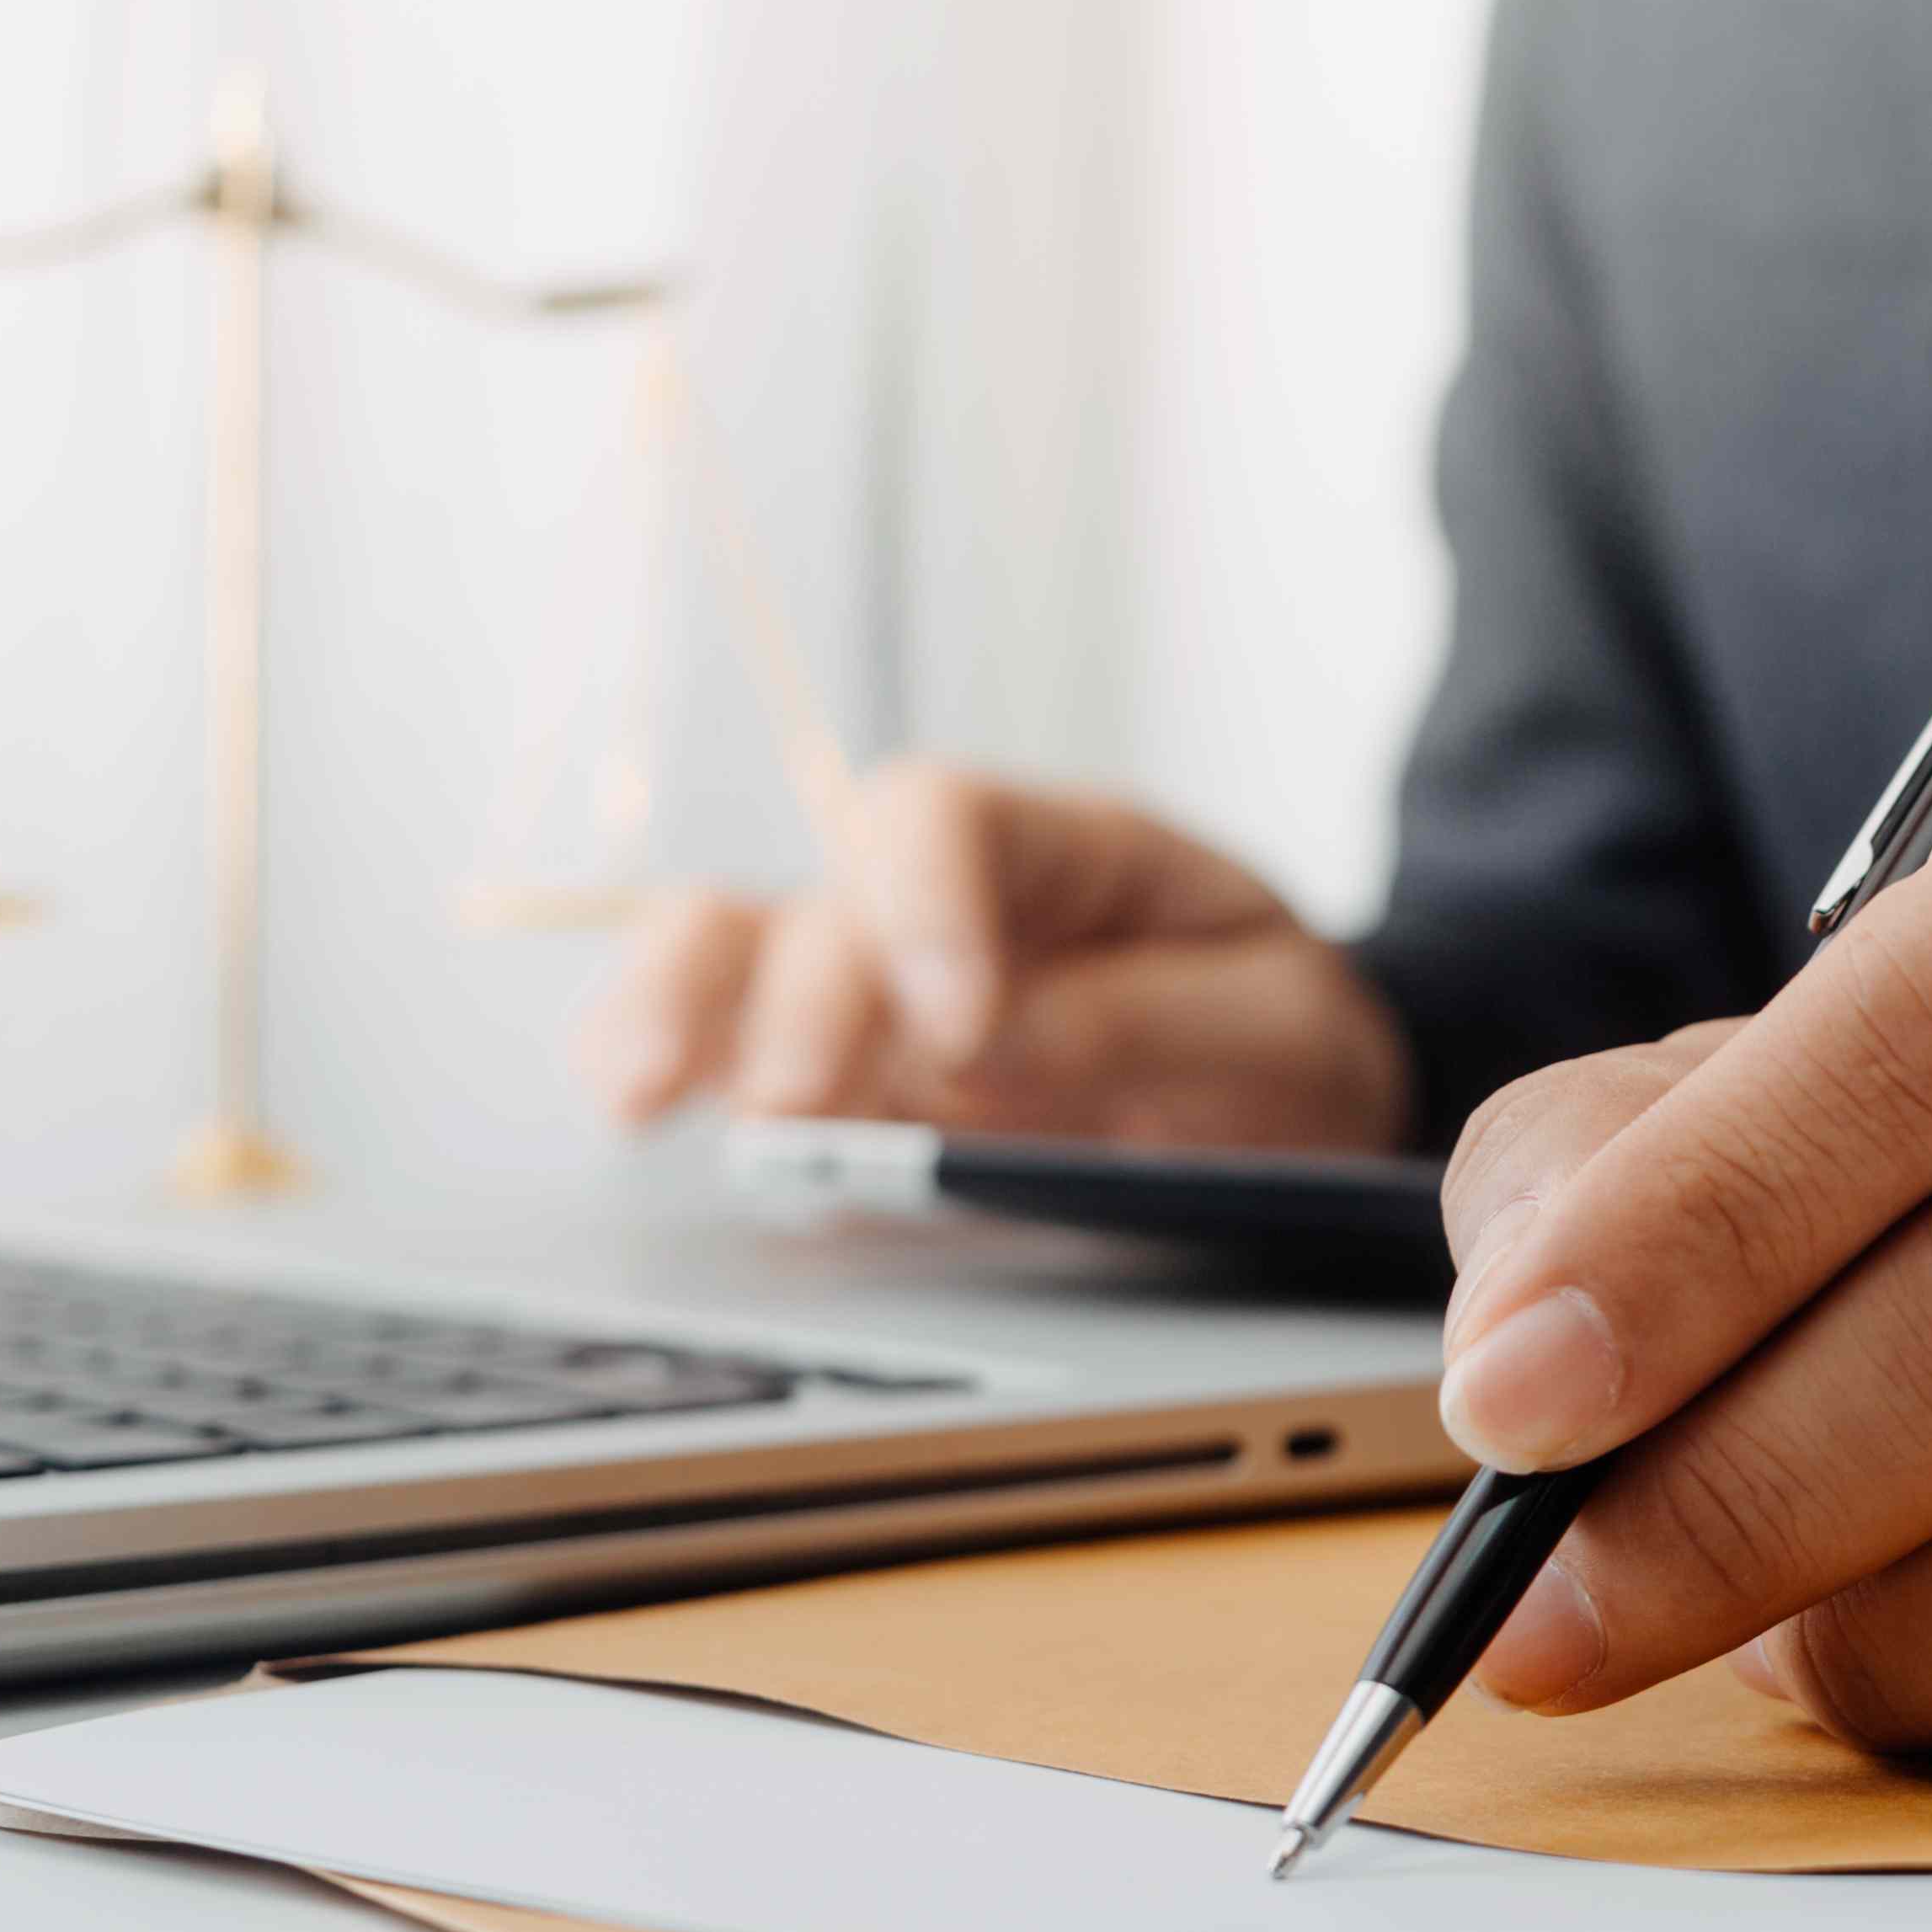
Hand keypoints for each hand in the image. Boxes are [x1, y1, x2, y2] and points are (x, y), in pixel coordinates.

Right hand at [579, 759, 1410, 1149]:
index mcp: (1070, 850)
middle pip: (828, 893)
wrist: (1292, 1110)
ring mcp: (878, 985)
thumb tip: (984, 1045)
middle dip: (801, 996)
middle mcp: (950, 901)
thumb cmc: (1288, 1044)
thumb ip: (1142, 1025)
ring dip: (672, 1007)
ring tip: (639, 1095)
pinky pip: (715, 1045)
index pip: (951, 818)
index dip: (926, 906)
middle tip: (799, 1105)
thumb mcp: (1278, 1029)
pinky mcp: (840, 1077)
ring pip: (729, 945)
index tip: (958, 1027)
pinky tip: (640, 1113)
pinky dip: (663, 1064)